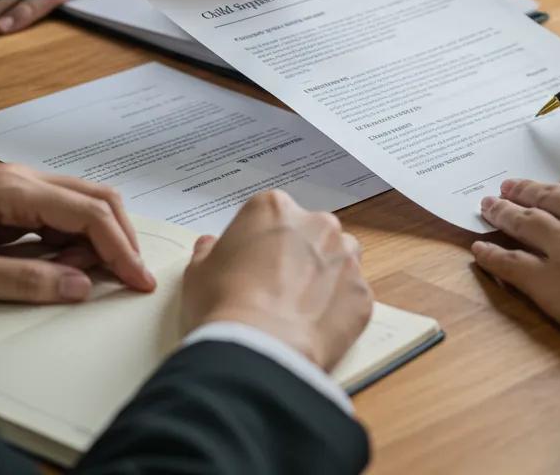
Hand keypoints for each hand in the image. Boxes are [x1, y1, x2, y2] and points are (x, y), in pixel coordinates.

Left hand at [0, 166, 155, 302]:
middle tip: (131, 278)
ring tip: (86, 278)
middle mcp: (22, 179)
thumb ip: (24, 281)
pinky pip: (57, 215)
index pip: (89, 213)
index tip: (140, 279)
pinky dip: (73, 240)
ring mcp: (16, 186)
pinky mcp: (9, 200)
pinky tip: (64, 266)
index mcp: (13, 189)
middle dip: (120, 238)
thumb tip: (81, 287)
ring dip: (96, 240)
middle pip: (96, 199)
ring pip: (81, 205)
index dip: (121, 248)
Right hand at [180, 190, 372, 370]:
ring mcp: (344, 257)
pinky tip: (314, 329)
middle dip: (299, 254)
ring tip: (299, 308)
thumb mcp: (197, 274)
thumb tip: (209, 246)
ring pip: (340, 258)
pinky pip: (351, 297)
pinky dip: (338, 310)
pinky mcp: (361, 294)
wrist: (257, 351)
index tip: (252, 264)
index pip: (270, 215)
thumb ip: (208, 252)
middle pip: (311, 232)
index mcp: (274, 208)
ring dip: (326, 275)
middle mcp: (316, 224)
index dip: (260, 242)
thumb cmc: (222, 305)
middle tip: (276, 288)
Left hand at [473, 175, 559, 352]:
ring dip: (501, 212)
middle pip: (546, 196)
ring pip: (522, 221)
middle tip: (508, 187)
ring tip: (488, 206)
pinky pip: (509, 262)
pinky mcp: (546, 280)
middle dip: (525, 190)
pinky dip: (491, 254)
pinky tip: (480, 249)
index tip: (556, 186)